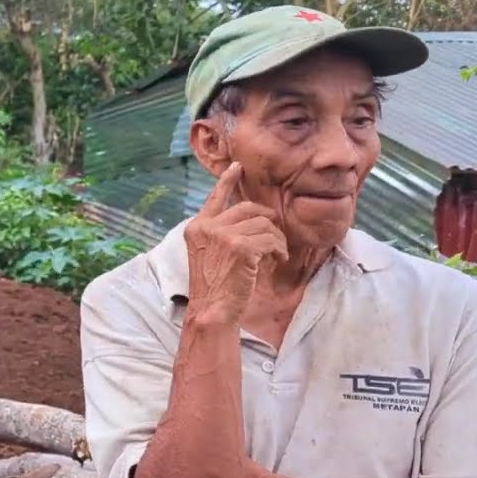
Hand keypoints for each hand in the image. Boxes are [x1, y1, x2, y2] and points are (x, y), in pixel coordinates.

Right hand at [184, 162, 288, 321]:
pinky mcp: (240, 247)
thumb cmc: (214, 288)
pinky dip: (279, 250)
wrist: (211, 310)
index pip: (215, 198)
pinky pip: (271, 240)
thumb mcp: (210, 255)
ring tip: (276, 255)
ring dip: (276, 240)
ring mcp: (222, 235)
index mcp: (196, 228)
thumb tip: (253, 220)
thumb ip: (222, 234)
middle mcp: (207, 227)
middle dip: (267, 220)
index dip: (227, 181)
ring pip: (263, 225)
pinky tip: (277, 261)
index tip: (238, 167)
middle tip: (275, 237)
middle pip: (247, 209)